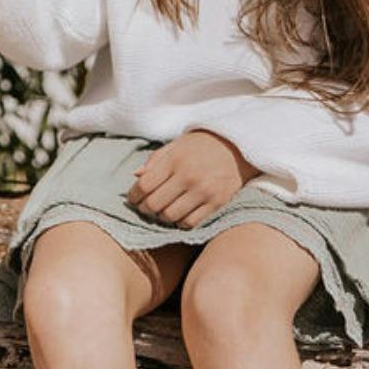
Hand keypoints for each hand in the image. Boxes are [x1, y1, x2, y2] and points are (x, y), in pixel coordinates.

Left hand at [127, 130, 259, 228]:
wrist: (236, 147)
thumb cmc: (200, 145)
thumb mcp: (175, 145)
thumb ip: (155, 161)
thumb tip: (136, 176)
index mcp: (174, 160)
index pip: (145, 185)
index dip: (134, 195)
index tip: (132, 198)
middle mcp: (188, 177)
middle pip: (155, 204)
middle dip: (145, 208)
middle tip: (144, 207)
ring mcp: (204, 191)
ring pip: (171, 216)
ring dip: (161, 217)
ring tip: (161, 211)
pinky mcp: (217, 203)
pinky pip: (191, 222)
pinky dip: (180, 222)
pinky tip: (178, 215)